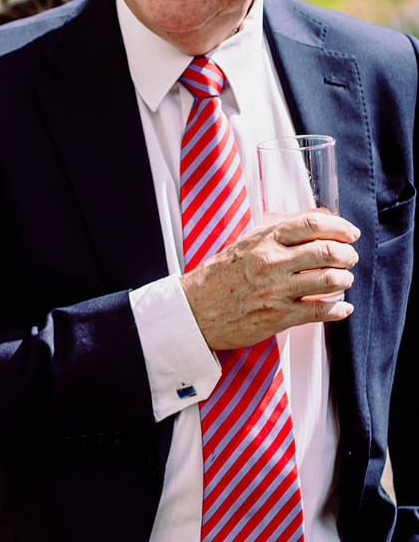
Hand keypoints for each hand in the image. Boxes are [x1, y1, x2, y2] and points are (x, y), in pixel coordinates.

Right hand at [180, 211, 357, 351]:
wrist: (192, 311)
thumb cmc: (216, 278)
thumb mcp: (242, 246)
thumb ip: (275, 235)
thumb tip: (313, 225)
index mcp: (262, 241)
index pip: (312, 225)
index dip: (339, 227)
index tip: (350, 233)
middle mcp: (271, 263)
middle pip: (327, 252)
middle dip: (347, 255)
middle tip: (350, 258)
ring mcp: (276, 290)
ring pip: (330, 280)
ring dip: (345, 279)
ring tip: (343, 280)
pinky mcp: (279, 316)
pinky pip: (321, 311)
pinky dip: (339, 309)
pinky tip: (343, 307)